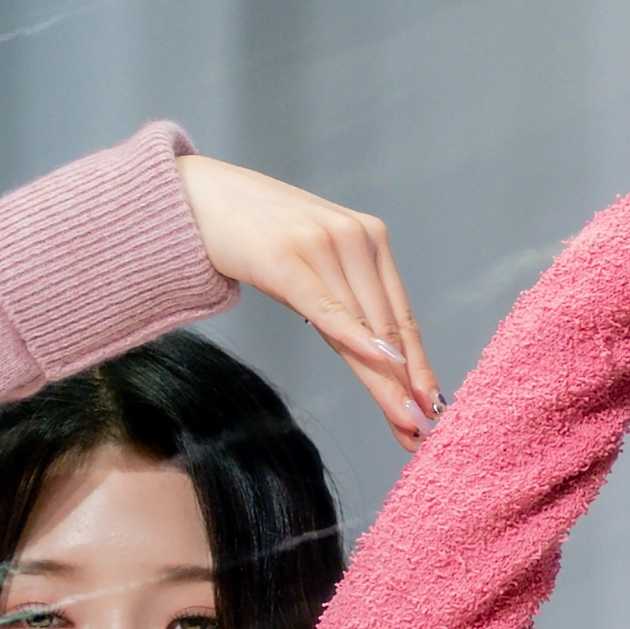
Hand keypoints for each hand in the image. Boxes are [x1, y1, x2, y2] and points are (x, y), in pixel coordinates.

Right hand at [175, 156, 442, 451]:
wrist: (196, 197)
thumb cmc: (256, 234)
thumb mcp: (313, 265)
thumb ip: (345, 301)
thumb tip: (377, 359)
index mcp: (370, 238)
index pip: (401, 316)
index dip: (419, 367)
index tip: (433, 408)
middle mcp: (355, 238)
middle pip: (388, 329)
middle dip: (405, 386)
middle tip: (421, 431)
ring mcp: (324, 246)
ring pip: (363, 328)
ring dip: (385, 381)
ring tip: (403, 421)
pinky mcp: (288, 259)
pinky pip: (328, 308)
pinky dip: (355, 338)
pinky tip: (380, 364)